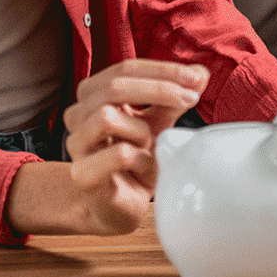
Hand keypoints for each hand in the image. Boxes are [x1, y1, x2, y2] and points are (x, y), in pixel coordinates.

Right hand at [9, 59, 206, 235]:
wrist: (118, 206)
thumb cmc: (135, 161)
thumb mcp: (157, 124)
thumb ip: (172, 99)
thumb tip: (200, 73)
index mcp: (93, 96)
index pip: (124, 69)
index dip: (161, 70)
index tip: (195, 78)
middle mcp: (78, 115)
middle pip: (114, 87)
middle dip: (158, 89)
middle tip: (191, 98)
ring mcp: (76, 144)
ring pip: (107, 117)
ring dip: (141, 131)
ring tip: (150, 148)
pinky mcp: (81, 174)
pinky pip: (118, 154)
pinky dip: (141, 159)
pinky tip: (143, 168)